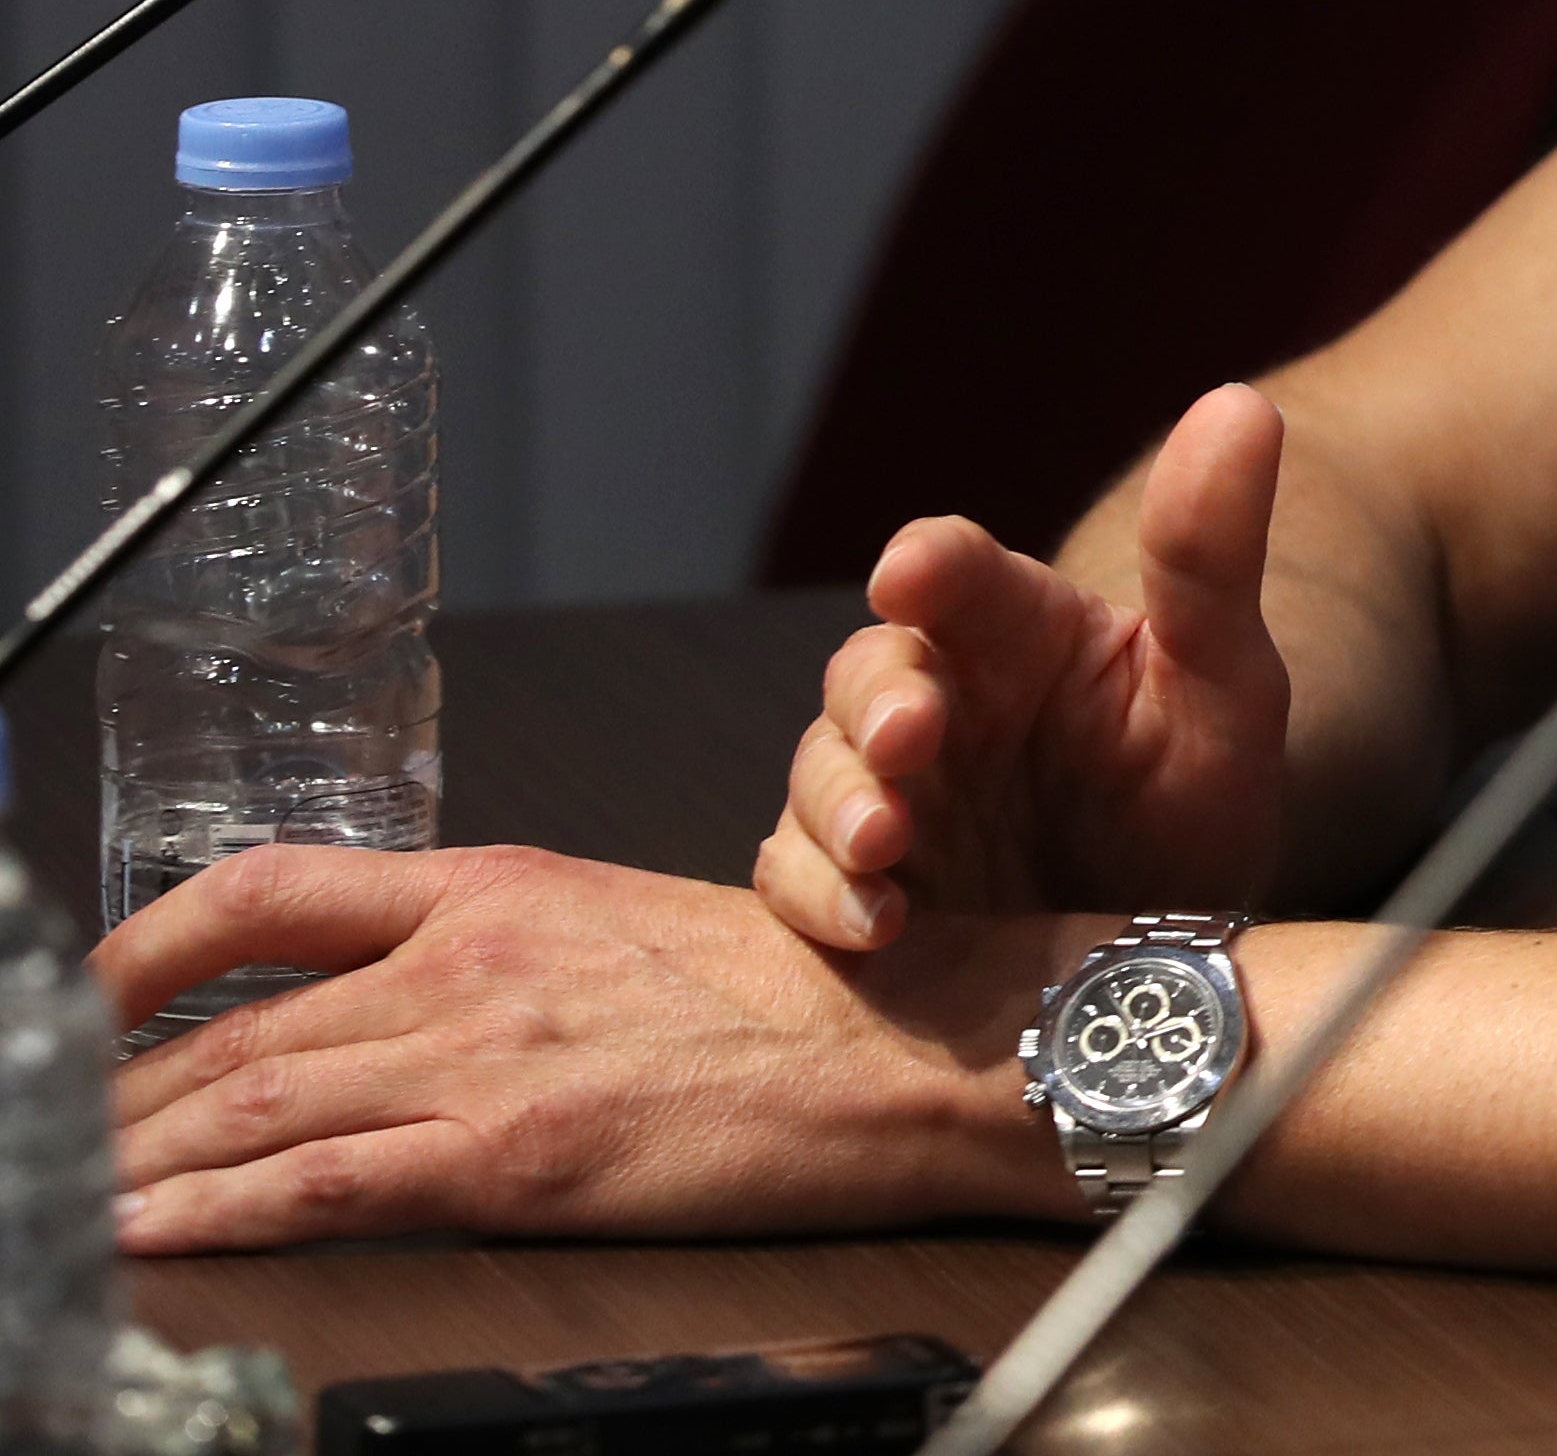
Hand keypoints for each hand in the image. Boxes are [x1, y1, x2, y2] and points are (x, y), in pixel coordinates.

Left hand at [101, 843, 1060, 1252]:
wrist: (908, 1043)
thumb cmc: (806, 996)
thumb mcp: (630, 932)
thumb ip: (509, 958)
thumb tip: (410, 1017)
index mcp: (500, 885)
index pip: (269, 893)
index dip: (147, 945)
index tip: (85, 992)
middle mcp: (470, 958)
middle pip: (234, 1026)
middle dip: (113, 1093)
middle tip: (47, 1135)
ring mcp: (484, 1055)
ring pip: (248, 1102)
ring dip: (132, 1158)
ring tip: (66, 1193)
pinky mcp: (509, 1156)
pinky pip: (314, 1189)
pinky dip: (208, 1214)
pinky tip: (148, 1234)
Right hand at [758, 384, 1292, 951]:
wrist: (1176, 935)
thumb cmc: (1197, 786)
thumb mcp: (1228, 680)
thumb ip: (1213, 556)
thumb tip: (1242, 403)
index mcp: (1017, 628)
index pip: (955, 569)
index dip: (930, 565)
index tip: (913, 573)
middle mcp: (938, 698)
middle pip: (868, 669)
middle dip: (878, 699)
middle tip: (914, 735)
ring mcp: (891, 793)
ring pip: (822, 772)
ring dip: (841, 804)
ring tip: (886, 842)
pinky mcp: (860, 885)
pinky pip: (804, 878)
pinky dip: (822, 899)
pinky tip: (880, 924)